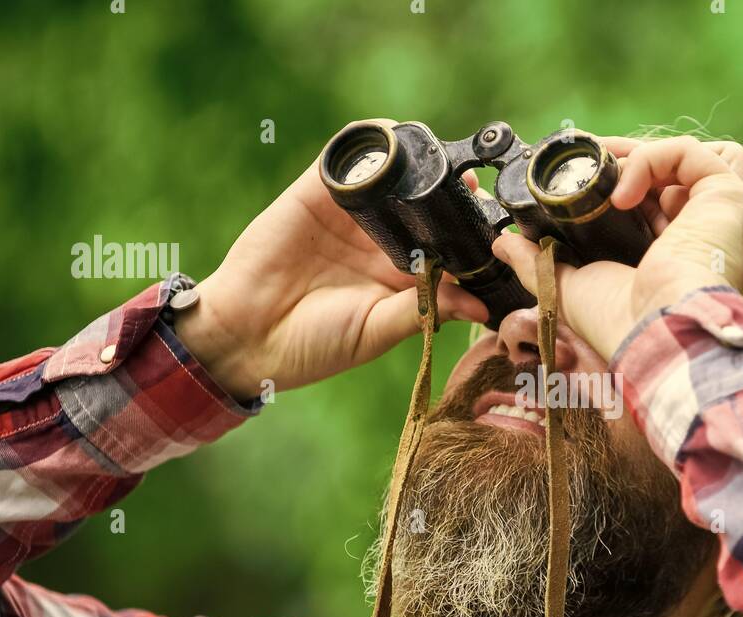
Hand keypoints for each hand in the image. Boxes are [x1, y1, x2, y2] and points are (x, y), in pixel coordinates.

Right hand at [176, 120, 488, 400]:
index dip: (469, 235)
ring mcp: (349, 216)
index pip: (445, 246)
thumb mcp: (376, 331)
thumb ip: (425, 311)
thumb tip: (480, 305)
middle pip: (426, 205)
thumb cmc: (313, 346)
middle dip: (452, 194)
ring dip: (418, 164)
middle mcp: (380, 241)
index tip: (496, 230)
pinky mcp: (315, 194)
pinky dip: (371, 146)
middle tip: (476, 192)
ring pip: (393, 176)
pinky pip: (347, 161)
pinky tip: (394, 144)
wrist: (246, 336)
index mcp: (401, 277)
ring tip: (442, 164)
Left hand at [490, 135, 742, 359]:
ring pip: (697, 157)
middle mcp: (710, 234)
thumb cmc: (623, 326)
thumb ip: (538, 262)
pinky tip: (621, 191)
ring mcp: (725, 215)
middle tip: (590, 160)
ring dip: (647, 156)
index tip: (584, 176)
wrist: (655, 337)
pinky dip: (650, 160)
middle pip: (679, 174)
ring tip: (608, 171)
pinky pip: (691, 154)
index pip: (661, 200)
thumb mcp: (569, 288)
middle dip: (631, 161)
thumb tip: (504, 243)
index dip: (624, 182)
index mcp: (682, 255)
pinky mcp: (729, 198)